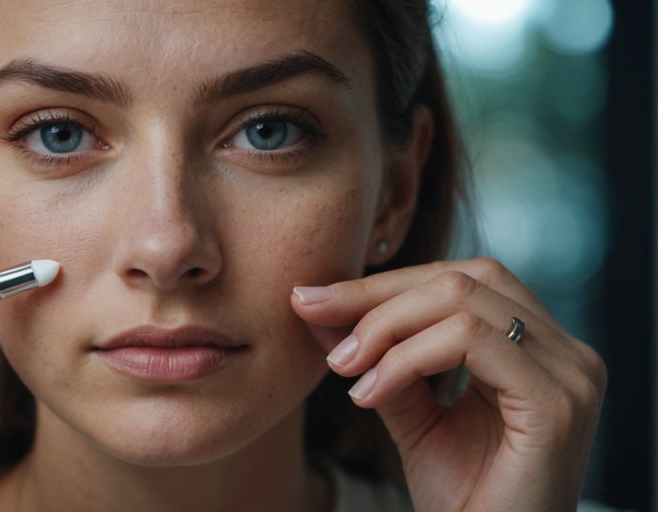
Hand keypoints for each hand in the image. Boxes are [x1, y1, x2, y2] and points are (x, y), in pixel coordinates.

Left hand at [292, 258, 606, 511]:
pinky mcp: (557, 400)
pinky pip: (470, 341)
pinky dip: (406, 357)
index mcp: (536, 347)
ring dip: (385, 326)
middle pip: (462, 277)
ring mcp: (569, 372)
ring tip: (344, 367)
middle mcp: (563, 350)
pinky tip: (369, 392)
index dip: (383, 285)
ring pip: (463, 299)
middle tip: (318, 323)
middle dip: (378, 295)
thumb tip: (320, 307)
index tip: (311, 301)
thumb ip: (380, 358)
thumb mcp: (411, 414)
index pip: (459, 281)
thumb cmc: (463, 498)